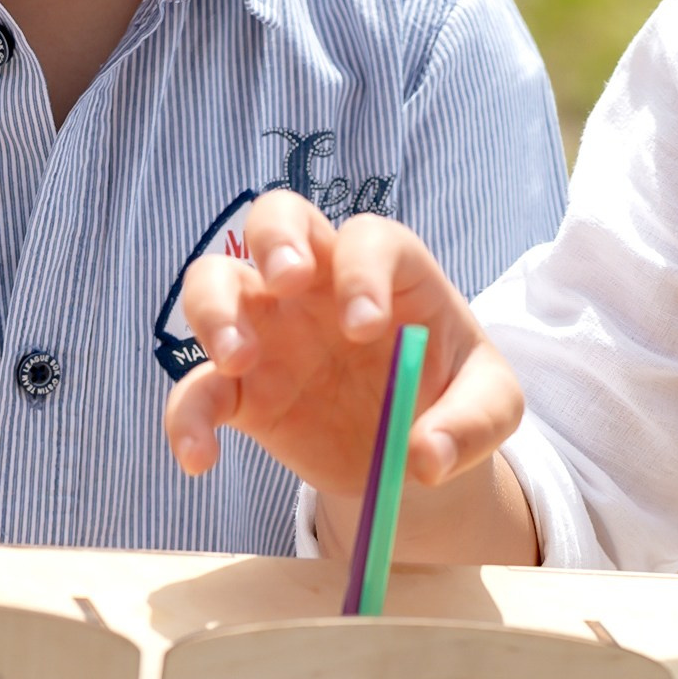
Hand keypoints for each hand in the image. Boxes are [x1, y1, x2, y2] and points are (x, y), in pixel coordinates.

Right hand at [162, 194, 523, 505]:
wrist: (410, 446)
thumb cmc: (453, 398)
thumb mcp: (492, 409)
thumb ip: (470, 426)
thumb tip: (425, 459)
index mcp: (388, 271)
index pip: (367, 240)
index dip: (361, 271)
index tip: (365, 328)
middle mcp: (319, 284)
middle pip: (276, 218)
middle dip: (275, 239)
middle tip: (286, 285)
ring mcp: (272, 329)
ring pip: (214, 282)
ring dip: (214, 310)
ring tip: (238, 359)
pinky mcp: (241, 387)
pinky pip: (196, 389)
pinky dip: (185, 418)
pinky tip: (200, 458)